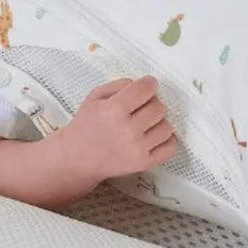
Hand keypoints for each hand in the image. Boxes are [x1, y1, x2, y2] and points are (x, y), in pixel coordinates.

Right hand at [63, 76, 177, 178]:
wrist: (78, 157)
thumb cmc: (86, 125)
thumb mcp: (95, 97)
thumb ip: (120, 85)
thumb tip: (144, 85)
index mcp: (114, 110)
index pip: (146, 89)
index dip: (148, 84)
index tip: (147, 86)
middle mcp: (128, 130)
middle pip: (159, 107)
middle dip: (152, 103)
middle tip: (141, 107)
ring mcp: (137, 149)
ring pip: (167, 127)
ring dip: (158, 122)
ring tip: (145, 124)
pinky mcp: (144, 163)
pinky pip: (170, 147)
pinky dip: (164, 140)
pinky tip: (152, 137)